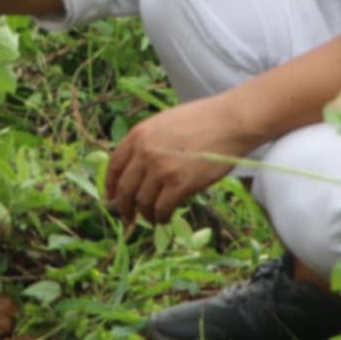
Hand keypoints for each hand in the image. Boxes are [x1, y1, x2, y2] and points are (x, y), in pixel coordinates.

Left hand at [104, 93, 251, 230]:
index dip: (110, 185)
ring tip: (152, 219)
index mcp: (138, 135)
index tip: (111, 197)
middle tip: (127, 218)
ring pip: (143, 202)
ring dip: (145, 215)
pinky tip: (164, 218)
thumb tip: (137, 168)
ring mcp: (161, 169)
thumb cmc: (202, 120)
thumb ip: (147, 142)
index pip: (114, 165)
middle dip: (124, 207)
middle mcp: (145, 153)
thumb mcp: (164, 123)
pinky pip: (162, 209)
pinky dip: (161, 217)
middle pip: (125, 189)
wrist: (230, 123)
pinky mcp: (180, 184)